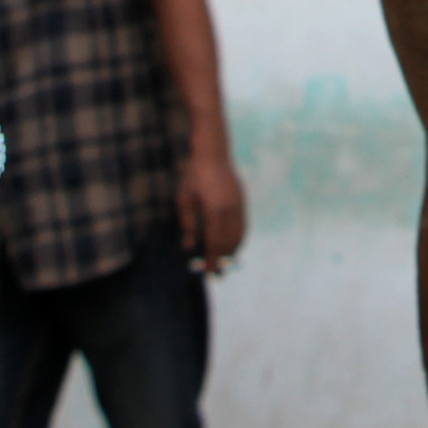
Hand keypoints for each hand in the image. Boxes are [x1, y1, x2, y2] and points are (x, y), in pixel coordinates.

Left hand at [179, 151, 248, 272]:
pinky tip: (233, 245)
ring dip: (233, 251)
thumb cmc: (193, 175)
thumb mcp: (184, 199)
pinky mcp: (242, 200)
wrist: (213, 153)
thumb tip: (189, 246)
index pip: (214, 242)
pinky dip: (239, 239)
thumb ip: (187, 224)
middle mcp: (230, 210)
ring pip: (239, 234)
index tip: (209, 273)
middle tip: (217, 275)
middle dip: (223, 260)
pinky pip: (243, 225)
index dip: (212, 260)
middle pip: (229, 242)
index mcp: (214, 211)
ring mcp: (239, 205)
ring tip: (225, 263)